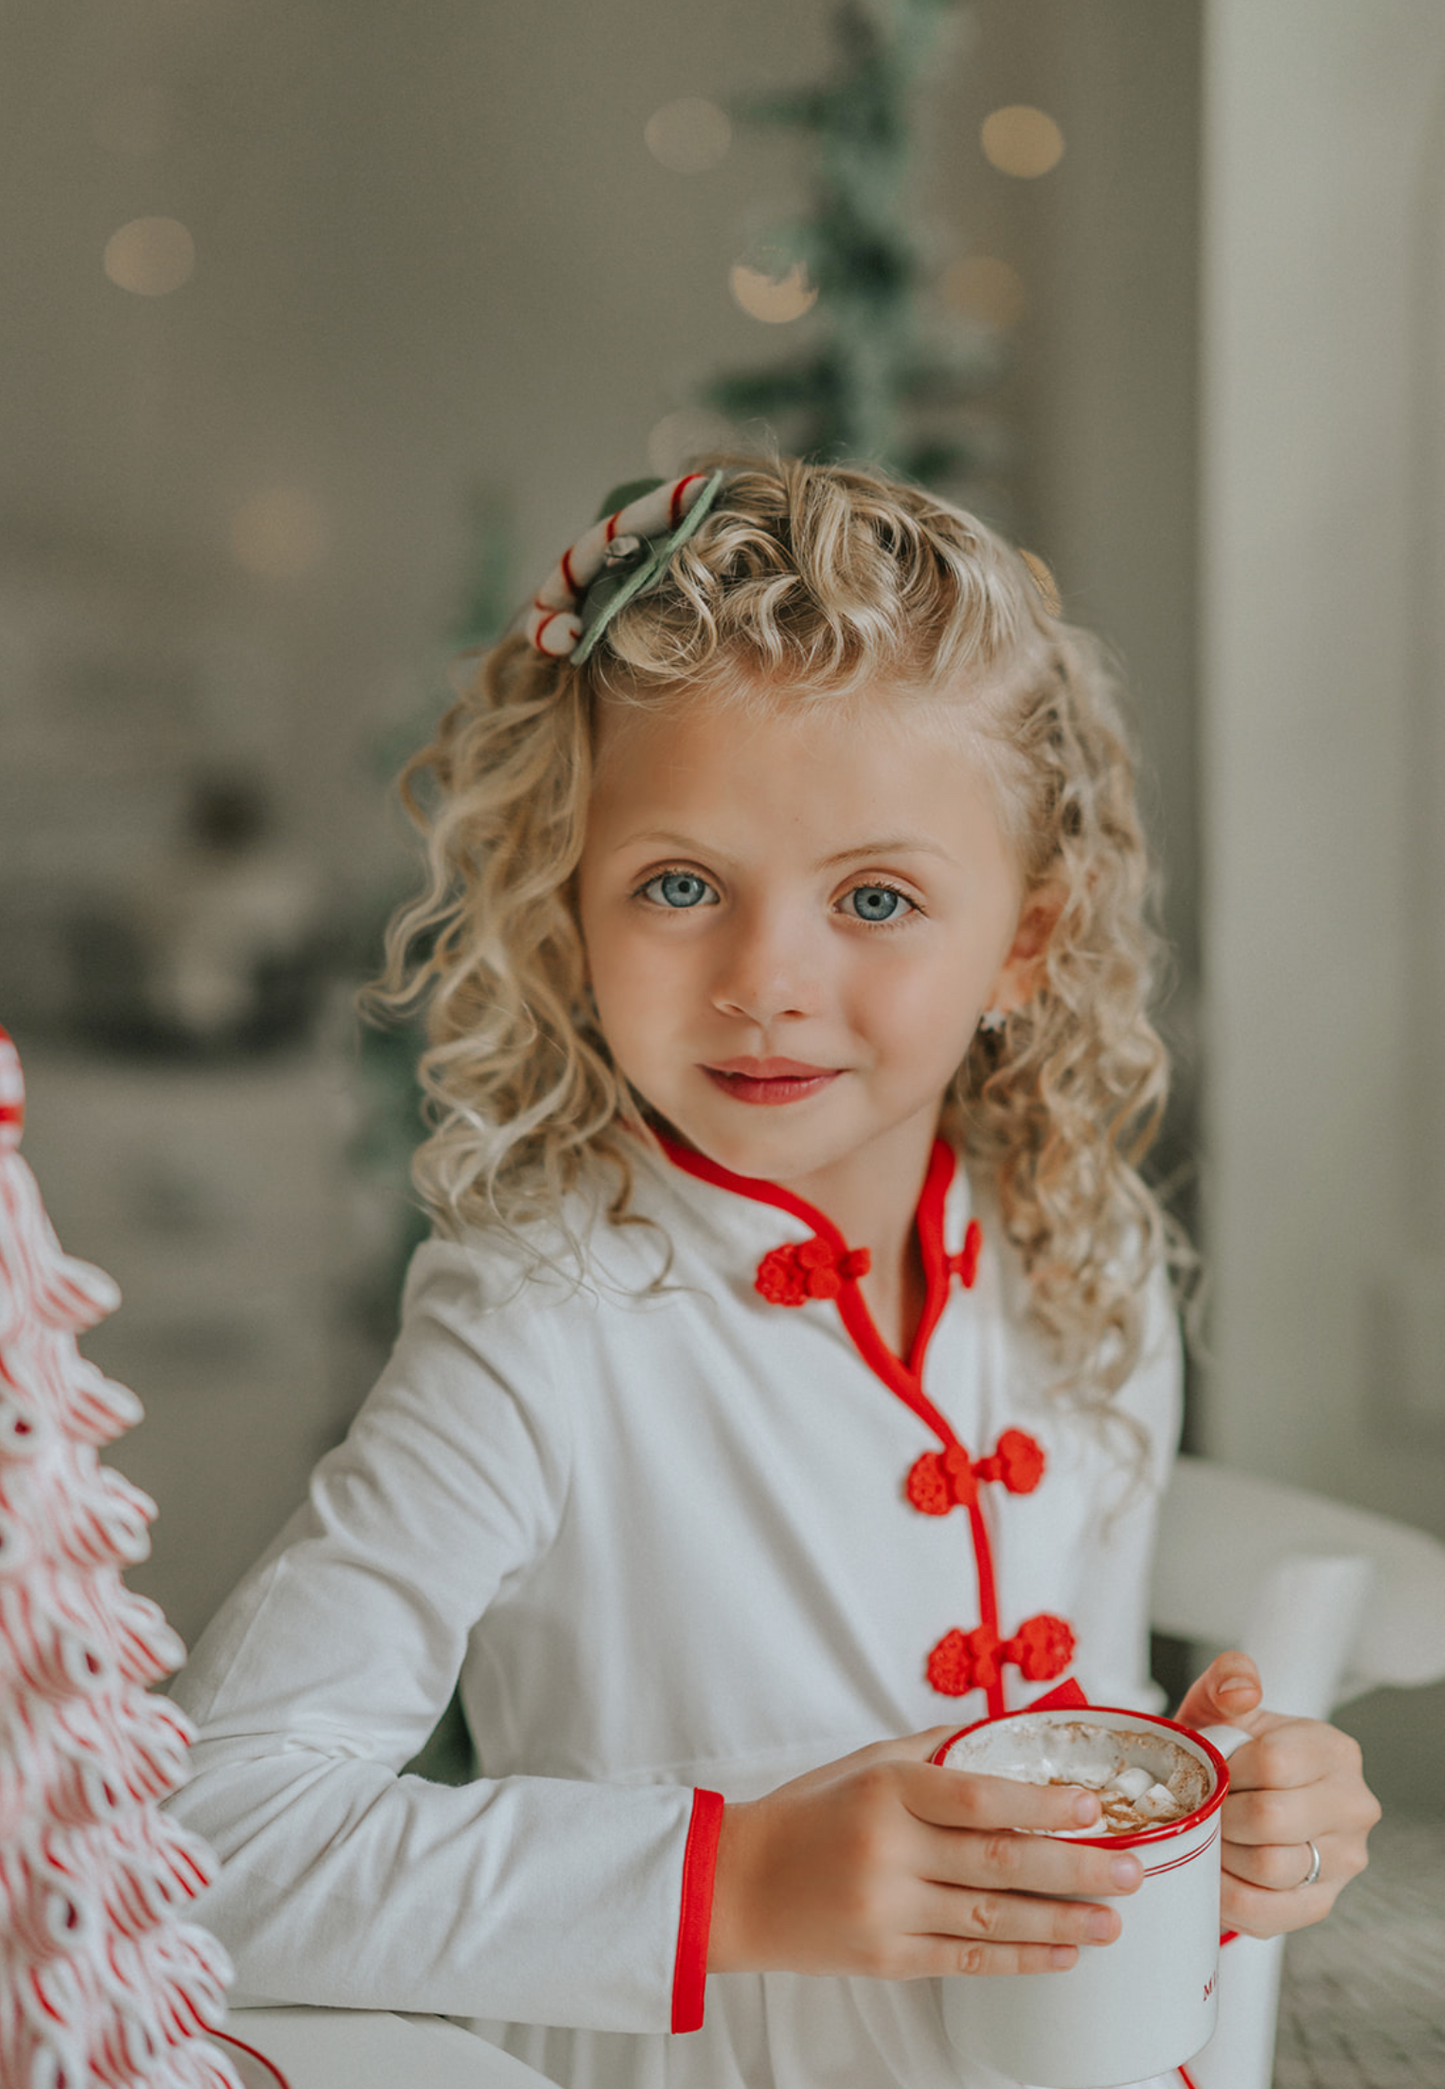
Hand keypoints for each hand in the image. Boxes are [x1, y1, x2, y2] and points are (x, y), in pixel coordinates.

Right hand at [707, 1726, 1144, 1979]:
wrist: (740, 1884)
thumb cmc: (809, 1814)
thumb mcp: (865, 1763)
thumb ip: (936, 1753)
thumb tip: (1006, 1736)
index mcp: (887, 1791)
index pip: (978, 1796)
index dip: (1042, 1805)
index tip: (1093, 1809)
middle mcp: (889, 1851)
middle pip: (999, 1862)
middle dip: (1075, 1869)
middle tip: (1131, 1871)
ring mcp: (888, 1911)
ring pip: (991, 1917)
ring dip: (1062, 1921)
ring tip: (1113, 1922)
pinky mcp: (887, 1959)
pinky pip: (966, 1960)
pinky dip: (1020, 1957)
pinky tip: (1061, 1952)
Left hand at [1175, 1652, 1379, 1938]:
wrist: (1237, 1799)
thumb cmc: (1230, 1752)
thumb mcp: (1221, 1705)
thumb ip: (1228, 1680)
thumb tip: (1243, 1690)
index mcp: (1334, 1751)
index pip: (1274, 1763)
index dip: (1227, 1770)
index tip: (1213, 1771)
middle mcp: (1352, 1807)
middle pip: (1270, 1819)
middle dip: (1220, 1814)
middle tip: (1201, 1808)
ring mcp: (1343, 1860)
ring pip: (1268, 1867)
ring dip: (1221, 1853)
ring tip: (1208, 1835)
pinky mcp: (1319, 1903)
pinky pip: (1266, 1912)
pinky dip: (1227, 1894)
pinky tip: (1214, 1871)